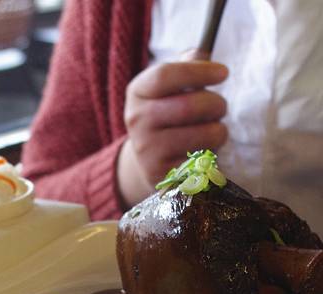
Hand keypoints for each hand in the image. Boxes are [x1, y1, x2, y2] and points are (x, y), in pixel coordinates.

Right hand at [117, 60, 228, 204]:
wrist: (148, 160)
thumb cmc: (167, 115)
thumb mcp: (169, 88)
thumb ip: (186, 67)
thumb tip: (202, 53)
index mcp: (137, 93)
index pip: (166, 75)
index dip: (199, 72)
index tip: (223, 73)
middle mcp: (136, 121)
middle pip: (189, 106)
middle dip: (216, 104)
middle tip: (221, 106)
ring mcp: (147, 150)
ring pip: (203, 134)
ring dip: (219, 130)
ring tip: (213, 130)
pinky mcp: (162, 173)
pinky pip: (203, 159)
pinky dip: (212, 153)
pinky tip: (203, 150)